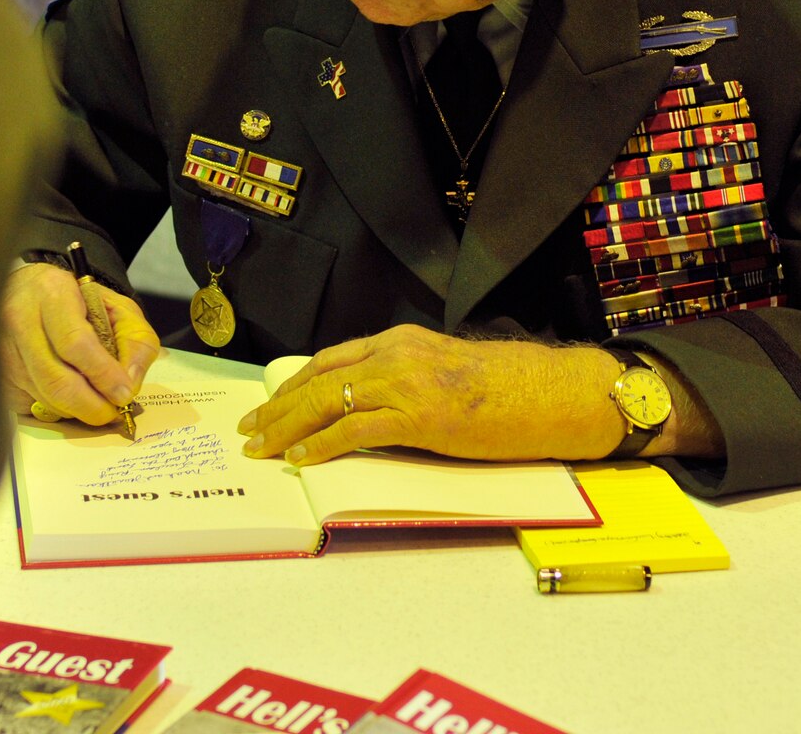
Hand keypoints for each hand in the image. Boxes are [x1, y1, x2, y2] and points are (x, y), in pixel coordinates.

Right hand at [0, 261, 162, 425]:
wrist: (32, 292)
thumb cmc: (80, 301)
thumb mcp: (119, 309)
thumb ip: (136, 343)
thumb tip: (129, 384)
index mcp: (53, 294)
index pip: (75, 343)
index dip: (102, 374)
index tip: (124, 394)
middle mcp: (20, 320)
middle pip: (56, 380)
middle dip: (91, 405)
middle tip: (113, 412)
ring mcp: (3, 350)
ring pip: (44, 397)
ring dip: (76, 410)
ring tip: (96, 402)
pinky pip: (31, 406)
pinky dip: (57, 410)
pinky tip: (70, 396)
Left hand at [235, 325, 629, 466]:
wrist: (551, 392)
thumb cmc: (508, 387)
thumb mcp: (445, 370)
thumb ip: (406, 380)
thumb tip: (372, 408)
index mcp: (401, 340)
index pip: (331, 360)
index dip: (294, 383)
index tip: (269, 402)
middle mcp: (396, 354)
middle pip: (318, 379)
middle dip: (278, 406)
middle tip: (250, 428)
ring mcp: (407, 383)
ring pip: (327, 402)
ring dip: (287, 427)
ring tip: (262, 447)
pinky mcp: (420, 417)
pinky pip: (355, 430)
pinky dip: (322, 445)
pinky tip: (301, 460)